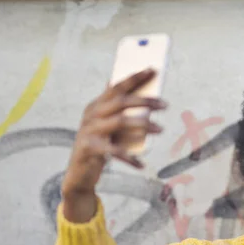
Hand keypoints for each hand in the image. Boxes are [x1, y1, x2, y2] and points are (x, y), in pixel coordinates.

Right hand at [62, 68, 165, 196]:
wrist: (78, 174)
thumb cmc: (98, 147)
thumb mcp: (107, 127)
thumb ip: (119, 112)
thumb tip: (140, 94)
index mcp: (96, 106)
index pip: (116, 86)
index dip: (135, 77)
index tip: (153, 69)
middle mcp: (91, 115)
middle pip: (120, 101)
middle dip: (144, 101)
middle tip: (165, 105)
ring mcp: (89, 131)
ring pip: (120, 121)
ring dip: (143, 124)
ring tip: (160, 129)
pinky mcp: (89, 148)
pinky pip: (114, 151)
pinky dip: (130, 158)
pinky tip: (141, 164)